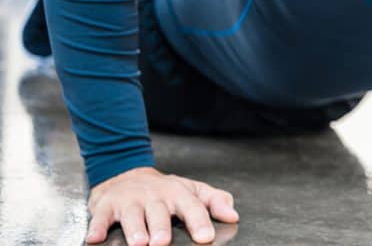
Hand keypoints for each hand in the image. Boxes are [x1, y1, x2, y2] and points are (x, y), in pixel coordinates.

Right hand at [86, 166, 238, 245]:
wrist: (127, 175)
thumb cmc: (165, 190)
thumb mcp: (192, 191)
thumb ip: (215, 202)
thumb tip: (232, 216)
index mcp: (178, 193)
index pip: (192, 207)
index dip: (199, 221)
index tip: (206, 237)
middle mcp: (154, 196)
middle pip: (159, 212)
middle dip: (161, 227)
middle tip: (163, 242)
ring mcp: (130, 200)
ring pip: (132, 215)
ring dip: (135, 229)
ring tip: (139, 243)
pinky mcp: (107, 206)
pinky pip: (101, 217)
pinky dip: (97, 227)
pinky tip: (95, 239)